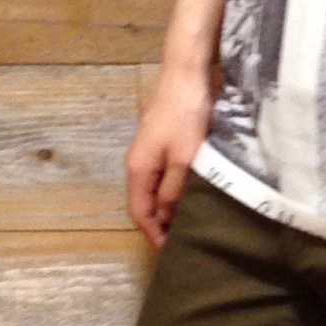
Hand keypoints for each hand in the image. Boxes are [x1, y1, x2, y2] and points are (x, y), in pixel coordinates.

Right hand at [127, 64, 213, 244]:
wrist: (186, 74)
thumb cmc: (186, 116)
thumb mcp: (184, 158)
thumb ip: (173, 189)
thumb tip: (165, 215)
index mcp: (138, 169)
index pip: (139, 212)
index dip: (152, 233)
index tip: (168, 251)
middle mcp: (137, 162)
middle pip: (144, 201)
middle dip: (158, 223)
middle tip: (180, 241)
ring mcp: (148, 150)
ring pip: (153, 188)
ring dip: (166, 206)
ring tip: (186, 222)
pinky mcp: (160, 140)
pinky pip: (161, 174)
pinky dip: (171, 189)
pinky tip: (188, 193)